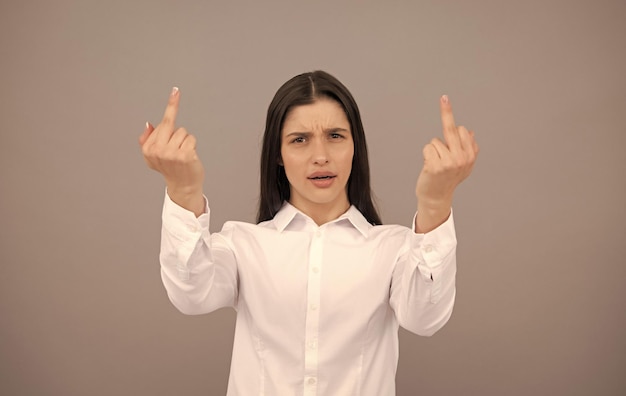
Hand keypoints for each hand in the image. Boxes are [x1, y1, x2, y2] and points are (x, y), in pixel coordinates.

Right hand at [139, 87, 204, 215]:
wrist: (182, 187)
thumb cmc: (170, 169)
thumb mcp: (152, 156)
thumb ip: (147, 140)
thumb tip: (149, 123)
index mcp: (148, 148)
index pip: (163, 122)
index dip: (172, 105)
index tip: (176, 90)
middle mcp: (158, 150)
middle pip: (172, 126)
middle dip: (177, 134)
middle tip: (178, 148)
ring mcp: (171, 153)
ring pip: (183, 132)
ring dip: (185, 141)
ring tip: (182, 155)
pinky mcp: (185, 155)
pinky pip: (191, 139)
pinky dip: (192, 146)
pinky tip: (189, 157)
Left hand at [415, 95, 478, 231]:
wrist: (437, 198)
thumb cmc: (447, 179)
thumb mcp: (462, 164)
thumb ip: (467, 148)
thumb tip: (471, 132)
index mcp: (470, 155)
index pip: (462, 130)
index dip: (451, 120)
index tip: (446, 101)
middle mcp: (463, 158)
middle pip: (452, 130)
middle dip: (447, 110)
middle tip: (444, 97)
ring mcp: (450, 163)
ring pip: (435, 141)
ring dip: (432, 151)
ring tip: (435, 165)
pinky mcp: (436, 166)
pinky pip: (428, 148)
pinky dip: (426, 155)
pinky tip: (429, 167)